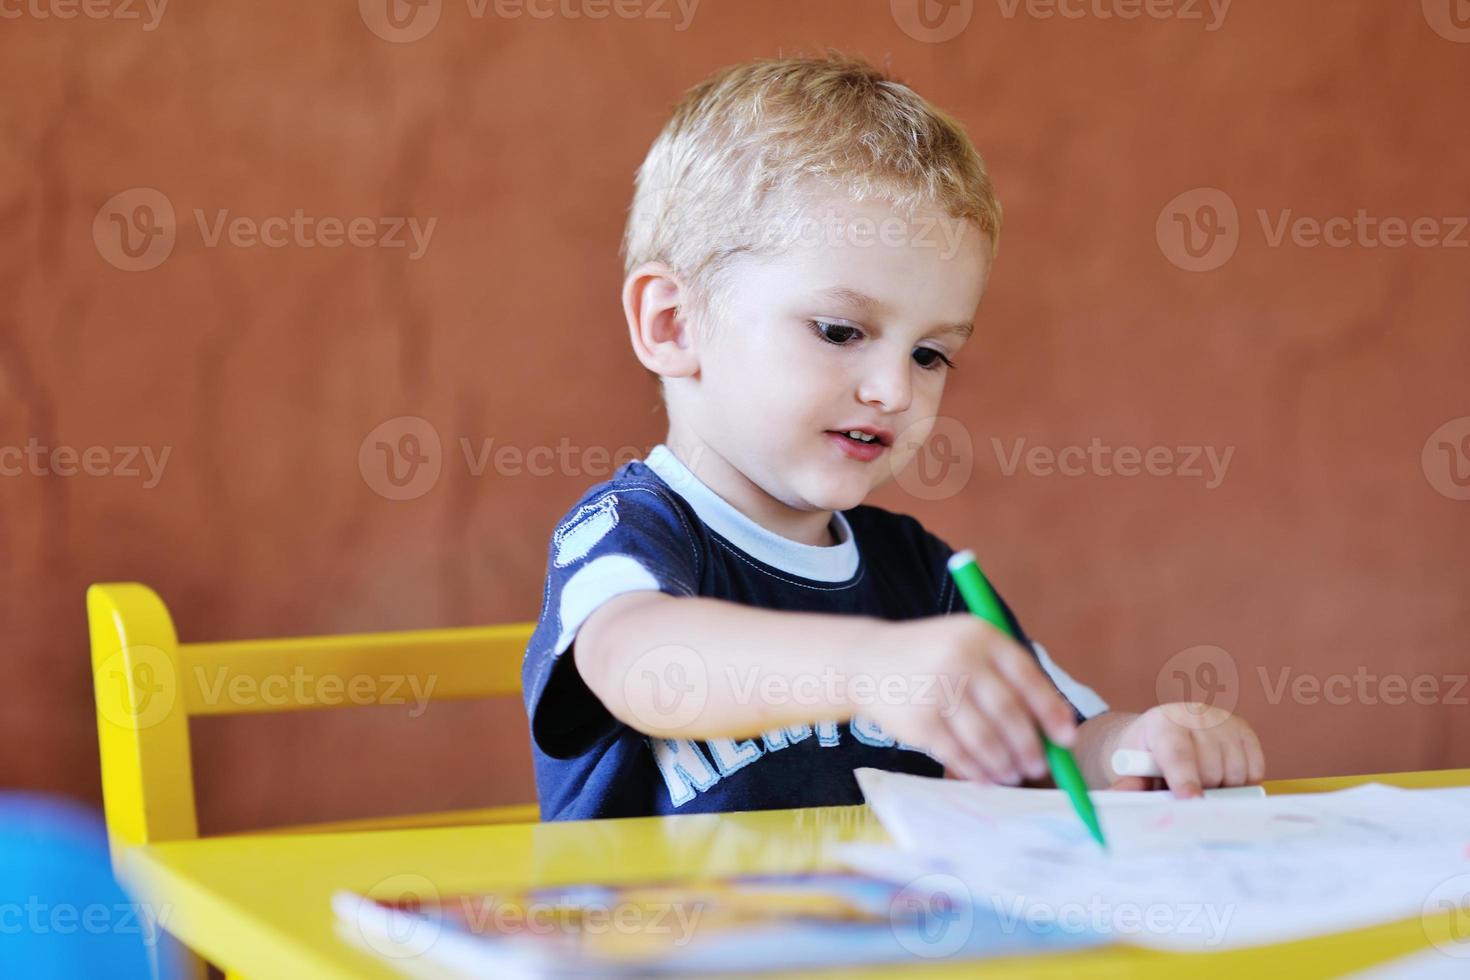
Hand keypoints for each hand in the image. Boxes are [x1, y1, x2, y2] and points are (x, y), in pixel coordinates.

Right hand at [860, 615, 1076, 785]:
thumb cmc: (931, 657)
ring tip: (1013, 774)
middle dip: (1029, 746)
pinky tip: (986, 778)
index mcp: (981, 636)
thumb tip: (1050, 726)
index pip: (1027, 677)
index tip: (1066, 738)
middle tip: (1039, 766)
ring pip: (985, 739)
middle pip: (1009, 712)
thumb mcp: (966, 644)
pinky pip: (958, 753)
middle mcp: (960, 658)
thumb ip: (1004, 675)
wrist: (867, 660)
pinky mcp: (919, 721)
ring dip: (1005, 764)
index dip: (1051, 711)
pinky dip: (977, 771)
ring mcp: (937, 690)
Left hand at [1109, 703, 1264, 797]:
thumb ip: (1130, 785)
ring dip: (1223, 788)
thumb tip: (1123, 798)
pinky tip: (1223, 777)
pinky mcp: (1243, 728)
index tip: (1192, 802)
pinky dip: (1243, 783)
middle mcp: (1194, 715)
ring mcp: (1222, 719)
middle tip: (1186, 791)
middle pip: (1211, 769)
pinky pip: (1254, 769)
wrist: (1162, 730)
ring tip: (1202, 782)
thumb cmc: (1146, 754)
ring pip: (1236, 772)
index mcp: (1162, 723)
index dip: (1186, 780)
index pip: (1178, 754)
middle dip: (1201, 790)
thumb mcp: (1131, 768)